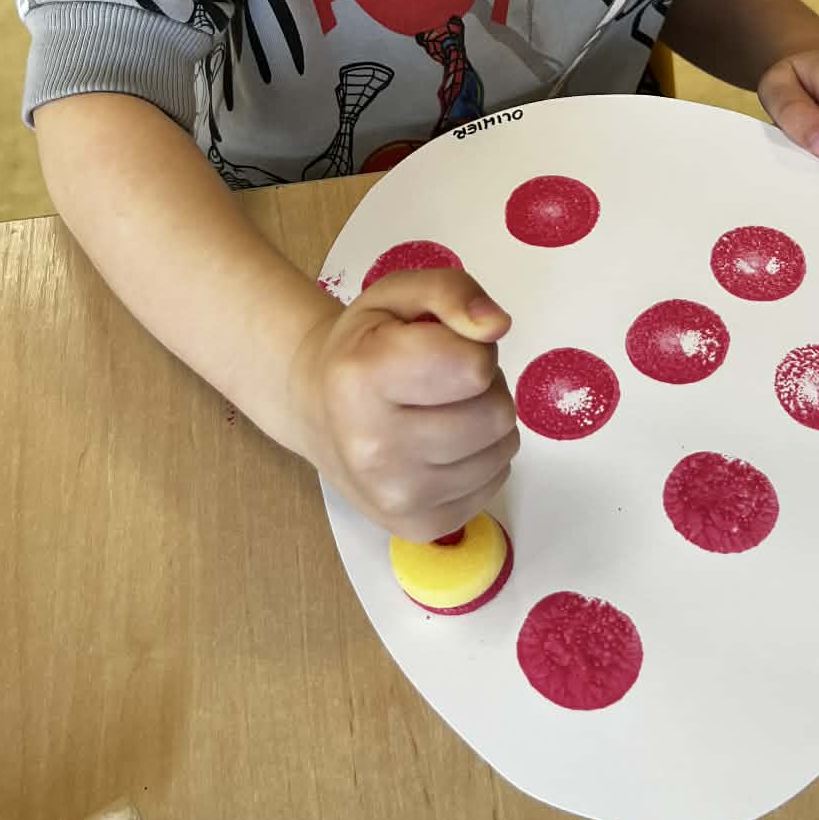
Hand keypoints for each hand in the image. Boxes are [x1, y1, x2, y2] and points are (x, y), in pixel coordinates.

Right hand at [291, 266, 519, 539]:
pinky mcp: (421, 528)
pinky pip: (496, 482)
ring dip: (485, 421)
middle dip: (482, 386)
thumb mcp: (399, 295)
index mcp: (363, 378)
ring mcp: (397, 498)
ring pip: (503, 449)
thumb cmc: (364, 345)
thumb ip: (452, 291)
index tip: (438, 345)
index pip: (473, 366)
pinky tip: (440, 444)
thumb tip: (498, 325)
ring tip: (441, 409)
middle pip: (496, 413)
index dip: (470, 346)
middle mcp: (374, 449)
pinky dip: (480, 458)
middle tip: (443, 379)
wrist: (315, 409)